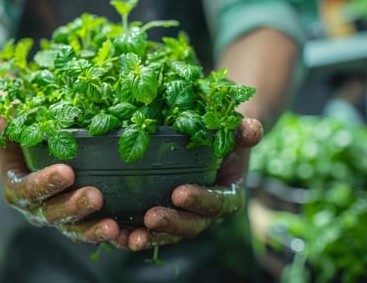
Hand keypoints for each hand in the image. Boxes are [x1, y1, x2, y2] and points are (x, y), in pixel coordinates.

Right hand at [0, 116, 119, 243]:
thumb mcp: (9, 132)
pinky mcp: (83, 223)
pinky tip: (135, 236)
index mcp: (17, 189)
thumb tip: (0, 123)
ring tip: (113, 227)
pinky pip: (99, 234)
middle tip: (95, 197)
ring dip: (94, 231)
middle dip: (74, 208)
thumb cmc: (22, 140)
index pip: (29, 190)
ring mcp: (61, 220)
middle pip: (54, 215)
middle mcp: (37, 210)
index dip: (46, 183)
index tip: (66, 172)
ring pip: (77, 231)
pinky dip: (117, 238)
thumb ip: (0, 129)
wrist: (32, 158)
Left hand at [119, 117, 262, 250]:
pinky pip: (148, 231)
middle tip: (151, 217)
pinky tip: (114, 234)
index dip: (200, 200)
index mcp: (228, 195)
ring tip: (130, 236)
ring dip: (149, 237)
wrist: (210, 146)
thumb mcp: (235, 131)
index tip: (180, 193)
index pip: (218, 202)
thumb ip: (244, 131)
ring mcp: (184, 219)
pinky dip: (131, 234)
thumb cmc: (223, 137)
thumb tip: (252, 128)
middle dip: (171, 223)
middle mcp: (207, 214)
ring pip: (168, 235)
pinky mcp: (164, 219)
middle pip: (191, 226)